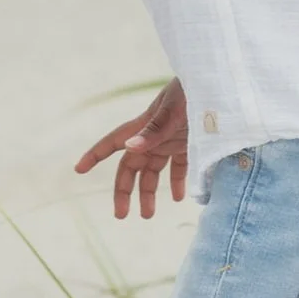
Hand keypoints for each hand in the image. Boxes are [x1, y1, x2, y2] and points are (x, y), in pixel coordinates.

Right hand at [74, 81, 187, 219]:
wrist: (219, 82)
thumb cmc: (194, 90)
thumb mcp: (174, 110)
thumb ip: (154, 130)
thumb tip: (129, 148)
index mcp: (144, 126)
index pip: (113, 142)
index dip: (95, 155)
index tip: (79, 169)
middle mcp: (153, 136)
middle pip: (131, 166)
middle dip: (124, 190)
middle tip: (121, 215)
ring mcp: (170, 141)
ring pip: (153, 172)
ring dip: (148, 193)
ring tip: (147, 215)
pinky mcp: (189, 144)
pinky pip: (178, 167)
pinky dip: (177, 182)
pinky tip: (180, 197)